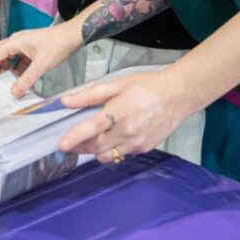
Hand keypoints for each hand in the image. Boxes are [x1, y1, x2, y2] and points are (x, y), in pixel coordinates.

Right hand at [0, 21, 82, 97]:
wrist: (74, 35)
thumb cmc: (58, 44)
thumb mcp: (41, 65)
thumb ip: (26, 80)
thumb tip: (14, 92)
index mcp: (16, 41)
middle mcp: (18, 41)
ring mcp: (25, 44)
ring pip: (10, 57)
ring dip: (6, 69)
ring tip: (3, 83)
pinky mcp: (33, 48)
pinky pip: (20, 59)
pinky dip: (17, 69)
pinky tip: (20, 79)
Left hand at [58, 69, 192, 162]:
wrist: (178, 95)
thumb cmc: (149, 86)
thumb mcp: (117, 84)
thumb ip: (90, 95)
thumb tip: (68, 100)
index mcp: (118, 112)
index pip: (90, 129)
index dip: (74, 138)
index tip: (61, 145)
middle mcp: (127, 131)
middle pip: (96, 147)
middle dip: (81, 146)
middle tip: (71, 142)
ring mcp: (137, 143)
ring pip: (108, 155)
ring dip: (96, 151)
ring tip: (91, 141)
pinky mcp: (145, 148)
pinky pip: (122, 154)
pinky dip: (113, 149)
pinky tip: (113, 138)